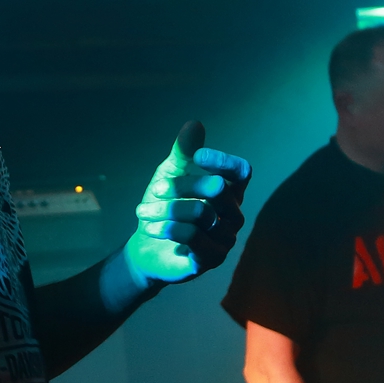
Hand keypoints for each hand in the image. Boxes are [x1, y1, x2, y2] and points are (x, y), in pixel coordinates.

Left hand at [123, 121, 251, 286]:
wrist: (147, 246)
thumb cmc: (165, 206)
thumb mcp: (169, 175)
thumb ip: (184, 152)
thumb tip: (195, 123)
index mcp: (229, 192)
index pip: (241, 172)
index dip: (222, 161)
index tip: (197, 156)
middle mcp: (233, 215)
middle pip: (218, 189)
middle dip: (182, 186)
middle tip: (155, 190)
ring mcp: (225, 239)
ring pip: (202, 212)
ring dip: (167, 209)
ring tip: (142, 212)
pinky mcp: (211, 259)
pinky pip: (192, 235)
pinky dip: (167, 227)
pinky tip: (150, 228)